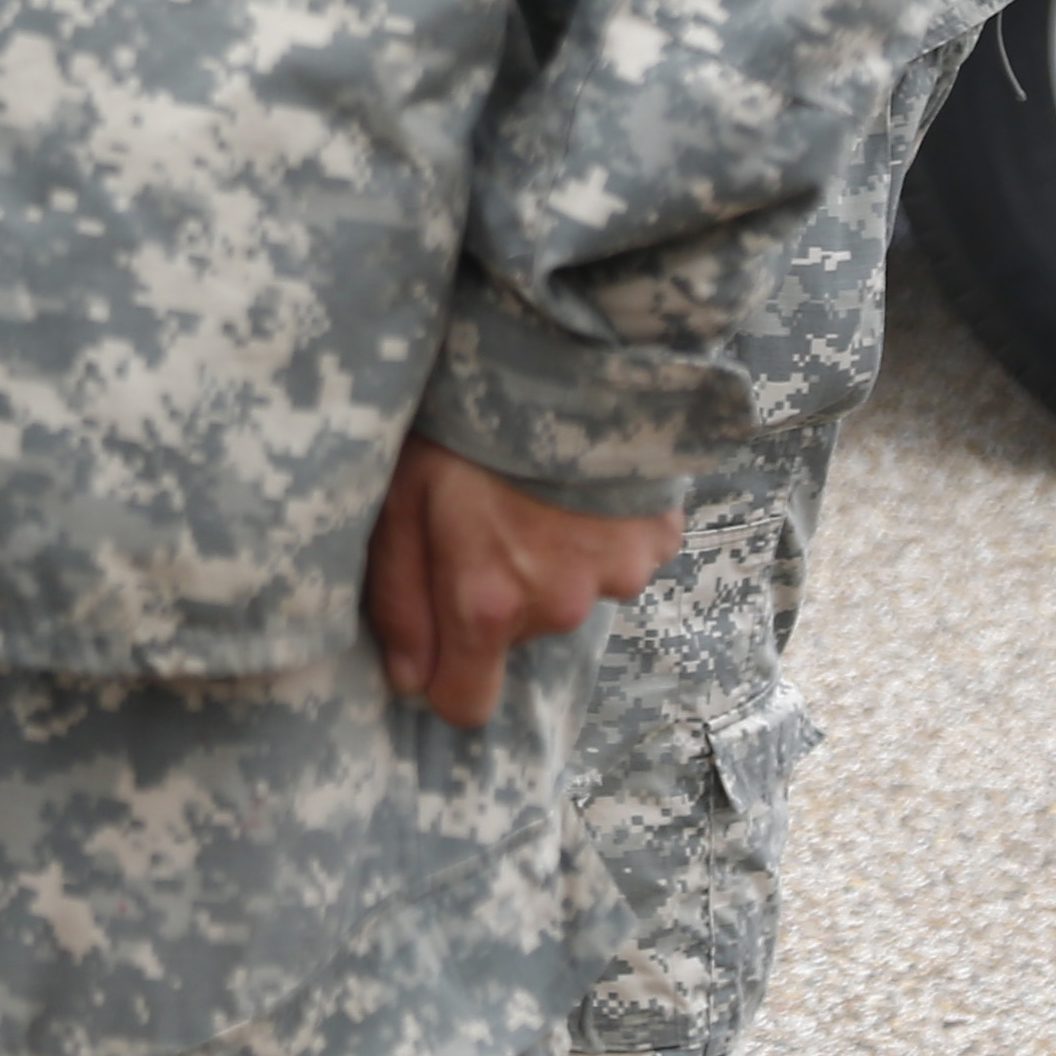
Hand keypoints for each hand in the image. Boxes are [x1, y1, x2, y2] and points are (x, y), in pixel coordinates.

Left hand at [361, 435, 677, 728]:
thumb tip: (406, 681)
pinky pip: (613, 555)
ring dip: (545, 558)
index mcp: (487, 603)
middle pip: (512, 635)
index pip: (465, 705)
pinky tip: (572, 478)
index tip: (430, 640)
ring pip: (565, 593)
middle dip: (489, 594)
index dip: (442, 678)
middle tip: (472, 515)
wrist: (567, 350)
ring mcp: (617, 573)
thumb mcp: (398, 498)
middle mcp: (558, 605)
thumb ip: (396, 599)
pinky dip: (593, 530)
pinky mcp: (658, 539)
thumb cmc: (463, 420)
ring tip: (524, 486)